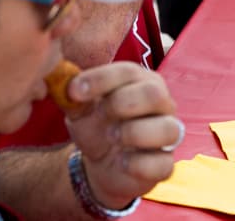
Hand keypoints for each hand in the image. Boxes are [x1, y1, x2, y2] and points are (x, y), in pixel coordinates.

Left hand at [64, 62, 180, 211]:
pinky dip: (137, 164)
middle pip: (154, 94)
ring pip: (167, 129)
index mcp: (141, 82)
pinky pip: (162, 164)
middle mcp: (162, 104)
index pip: (128, 71)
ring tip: (112, 137)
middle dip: (122, 103)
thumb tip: (67, 86)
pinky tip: (121, 162)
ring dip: (134, 133)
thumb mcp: (81, 110)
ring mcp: (167, 135)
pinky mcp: (165, 164)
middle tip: (101, 114)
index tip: (74, 91)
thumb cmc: (97, 126)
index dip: (101, 79)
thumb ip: (75, 97)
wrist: (102, 163)